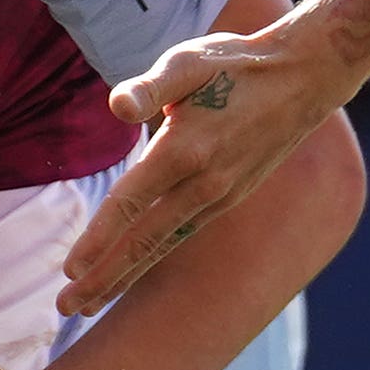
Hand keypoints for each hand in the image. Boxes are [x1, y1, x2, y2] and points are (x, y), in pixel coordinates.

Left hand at [60, 24, 341, 314]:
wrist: (304, 78)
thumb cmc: (237, 64)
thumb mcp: (189, 61)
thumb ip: (151, 87)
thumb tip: (117, 106)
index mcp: (185, 150)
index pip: (130, 203)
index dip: (98, 239)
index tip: (69, 271)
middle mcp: (203, 183)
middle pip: (143, 241)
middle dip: (103, 278)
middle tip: (65, 308)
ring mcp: (220, 195)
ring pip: (163, 244)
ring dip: (124, 276)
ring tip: (90, 303)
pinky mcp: (230, 196)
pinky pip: (182, 233)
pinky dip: (153, 257)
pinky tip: (132, 269)